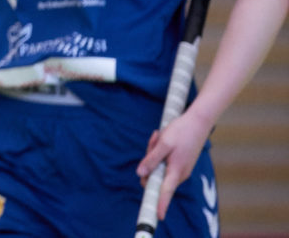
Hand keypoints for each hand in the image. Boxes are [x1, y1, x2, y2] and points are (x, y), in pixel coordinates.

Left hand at [136, 106, 211, 220]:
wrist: (198, 121)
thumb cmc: (181, 131)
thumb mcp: (163, 144)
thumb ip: (151, 160)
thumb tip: (140, 175)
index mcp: (176, 171)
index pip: (165, 192)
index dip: (161, 204)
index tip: (158, 216)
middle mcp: (179, 173)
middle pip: (155, 175)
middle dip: (149, 161)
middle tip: (155, 141)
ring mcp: (180, 169)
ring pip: (157, 166)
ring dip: (154, 152)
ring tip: (160, 137)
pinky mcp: (179, 163)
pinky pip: (162, 161)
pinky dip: (159, 150)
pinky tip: (162, 137)